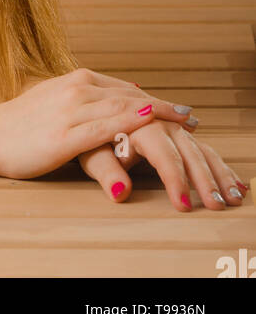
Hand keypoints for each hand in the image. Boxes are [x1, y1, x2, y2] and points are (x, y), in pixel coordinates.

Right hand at [0, 67, 194, 180]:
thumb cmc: (19, 123)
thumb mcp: (55, 101)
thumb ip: (86, 97)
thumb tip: (123, 95)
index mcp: (74, 81)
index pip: (123, 88)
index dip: (153, 99)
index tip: (177, 109)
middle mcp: (76, 89)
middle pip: (129, 96)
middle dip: (162, 106)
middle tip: (190, 116)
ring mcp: (71, 110)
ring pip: (123, 108)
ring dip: (156, 114)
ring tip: (182, 122)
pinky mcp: (66, 135)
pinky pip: (105, 126)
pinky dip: (130, 121)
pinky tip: (148, 121)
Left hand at [77, 122, 248, 209]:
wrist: (78, 107)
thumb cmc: (81, 135)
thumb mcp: (86, 153)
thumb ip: (105, 170)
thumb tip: (120, 193)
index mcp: (137, 123)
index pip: (162, 154)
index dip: (174, 179)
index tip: (183, 206)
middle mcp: (156, 119)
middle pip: (187, 149)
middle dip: (205, 178)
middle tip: (219, 206)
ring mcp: (166, 123)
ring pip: (198, 145)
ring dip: (218, 171)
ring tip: (236, 196)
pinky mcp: (171, 128)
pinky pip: (198, 143)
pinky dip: (216, 162)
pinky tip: (233, 180)